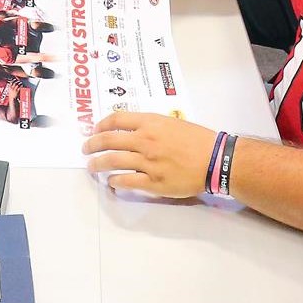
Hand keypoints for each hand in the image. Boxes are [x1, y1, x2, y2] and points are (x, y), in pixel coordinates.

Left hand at [82, 112, 218, 197]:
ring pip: (113, 161)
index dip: (101, 125)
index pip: (117, 120)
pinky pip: (127, 181)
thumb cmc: (198, 139)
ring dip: (98, 164)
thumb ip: (151, 124)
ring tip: (91, 166)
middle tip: (85, 149)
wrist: (216, 159)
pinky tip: (111, 181)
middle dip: (92, 144)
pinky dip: (115, 180)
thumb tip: (131, 129)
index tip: (94, 130)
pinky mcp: (153, 182)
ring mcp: (148, 162)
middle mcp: (146, 140)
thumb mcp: (172, 122)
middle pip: (109, 140)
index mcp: (150, 123)